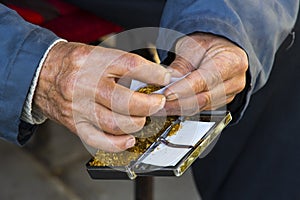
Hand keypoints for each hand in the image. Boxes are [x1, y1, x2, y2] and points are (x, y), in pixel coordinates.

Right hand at [33, 41, 170, 151]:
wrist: (39, 73)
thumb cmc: (72, 63)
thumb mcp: (96, 53)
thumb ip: (122, 65)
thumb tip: (154, 76)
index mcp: (93, 61)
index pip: (129, 65)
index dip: (153, 74)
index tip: (165, 79)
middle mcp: (85, 84)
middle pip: (124, 100)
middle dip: (149, 104)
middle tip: (159, 103)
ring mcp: (79, 107)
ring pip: (114, 123)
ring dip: (136, 123)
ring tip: (143, 118)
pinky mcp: (74, 123)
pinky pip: (97, 139)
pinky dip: (117, 143)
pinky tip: (129, 139)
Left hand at [162, 33, 247, 114]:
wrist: (220, 48)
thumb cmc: (208, 44)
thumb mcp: (192, 46)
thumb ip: (181, 65)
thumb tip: (167, 82)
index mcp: (231, 62)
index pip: (205, 81)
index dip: (183, 90)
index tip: (166, 94)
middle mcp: (234, 81)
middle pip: (203, 98)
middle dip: (177, 103)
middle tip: (157, 102)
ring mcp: (229, 95)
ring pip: (200, 107)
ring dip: (178, 108)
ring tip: (159, 106)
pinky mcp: (220, 103)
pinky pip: (200, 109)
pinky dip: (183, 109)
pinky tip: (169, 107)